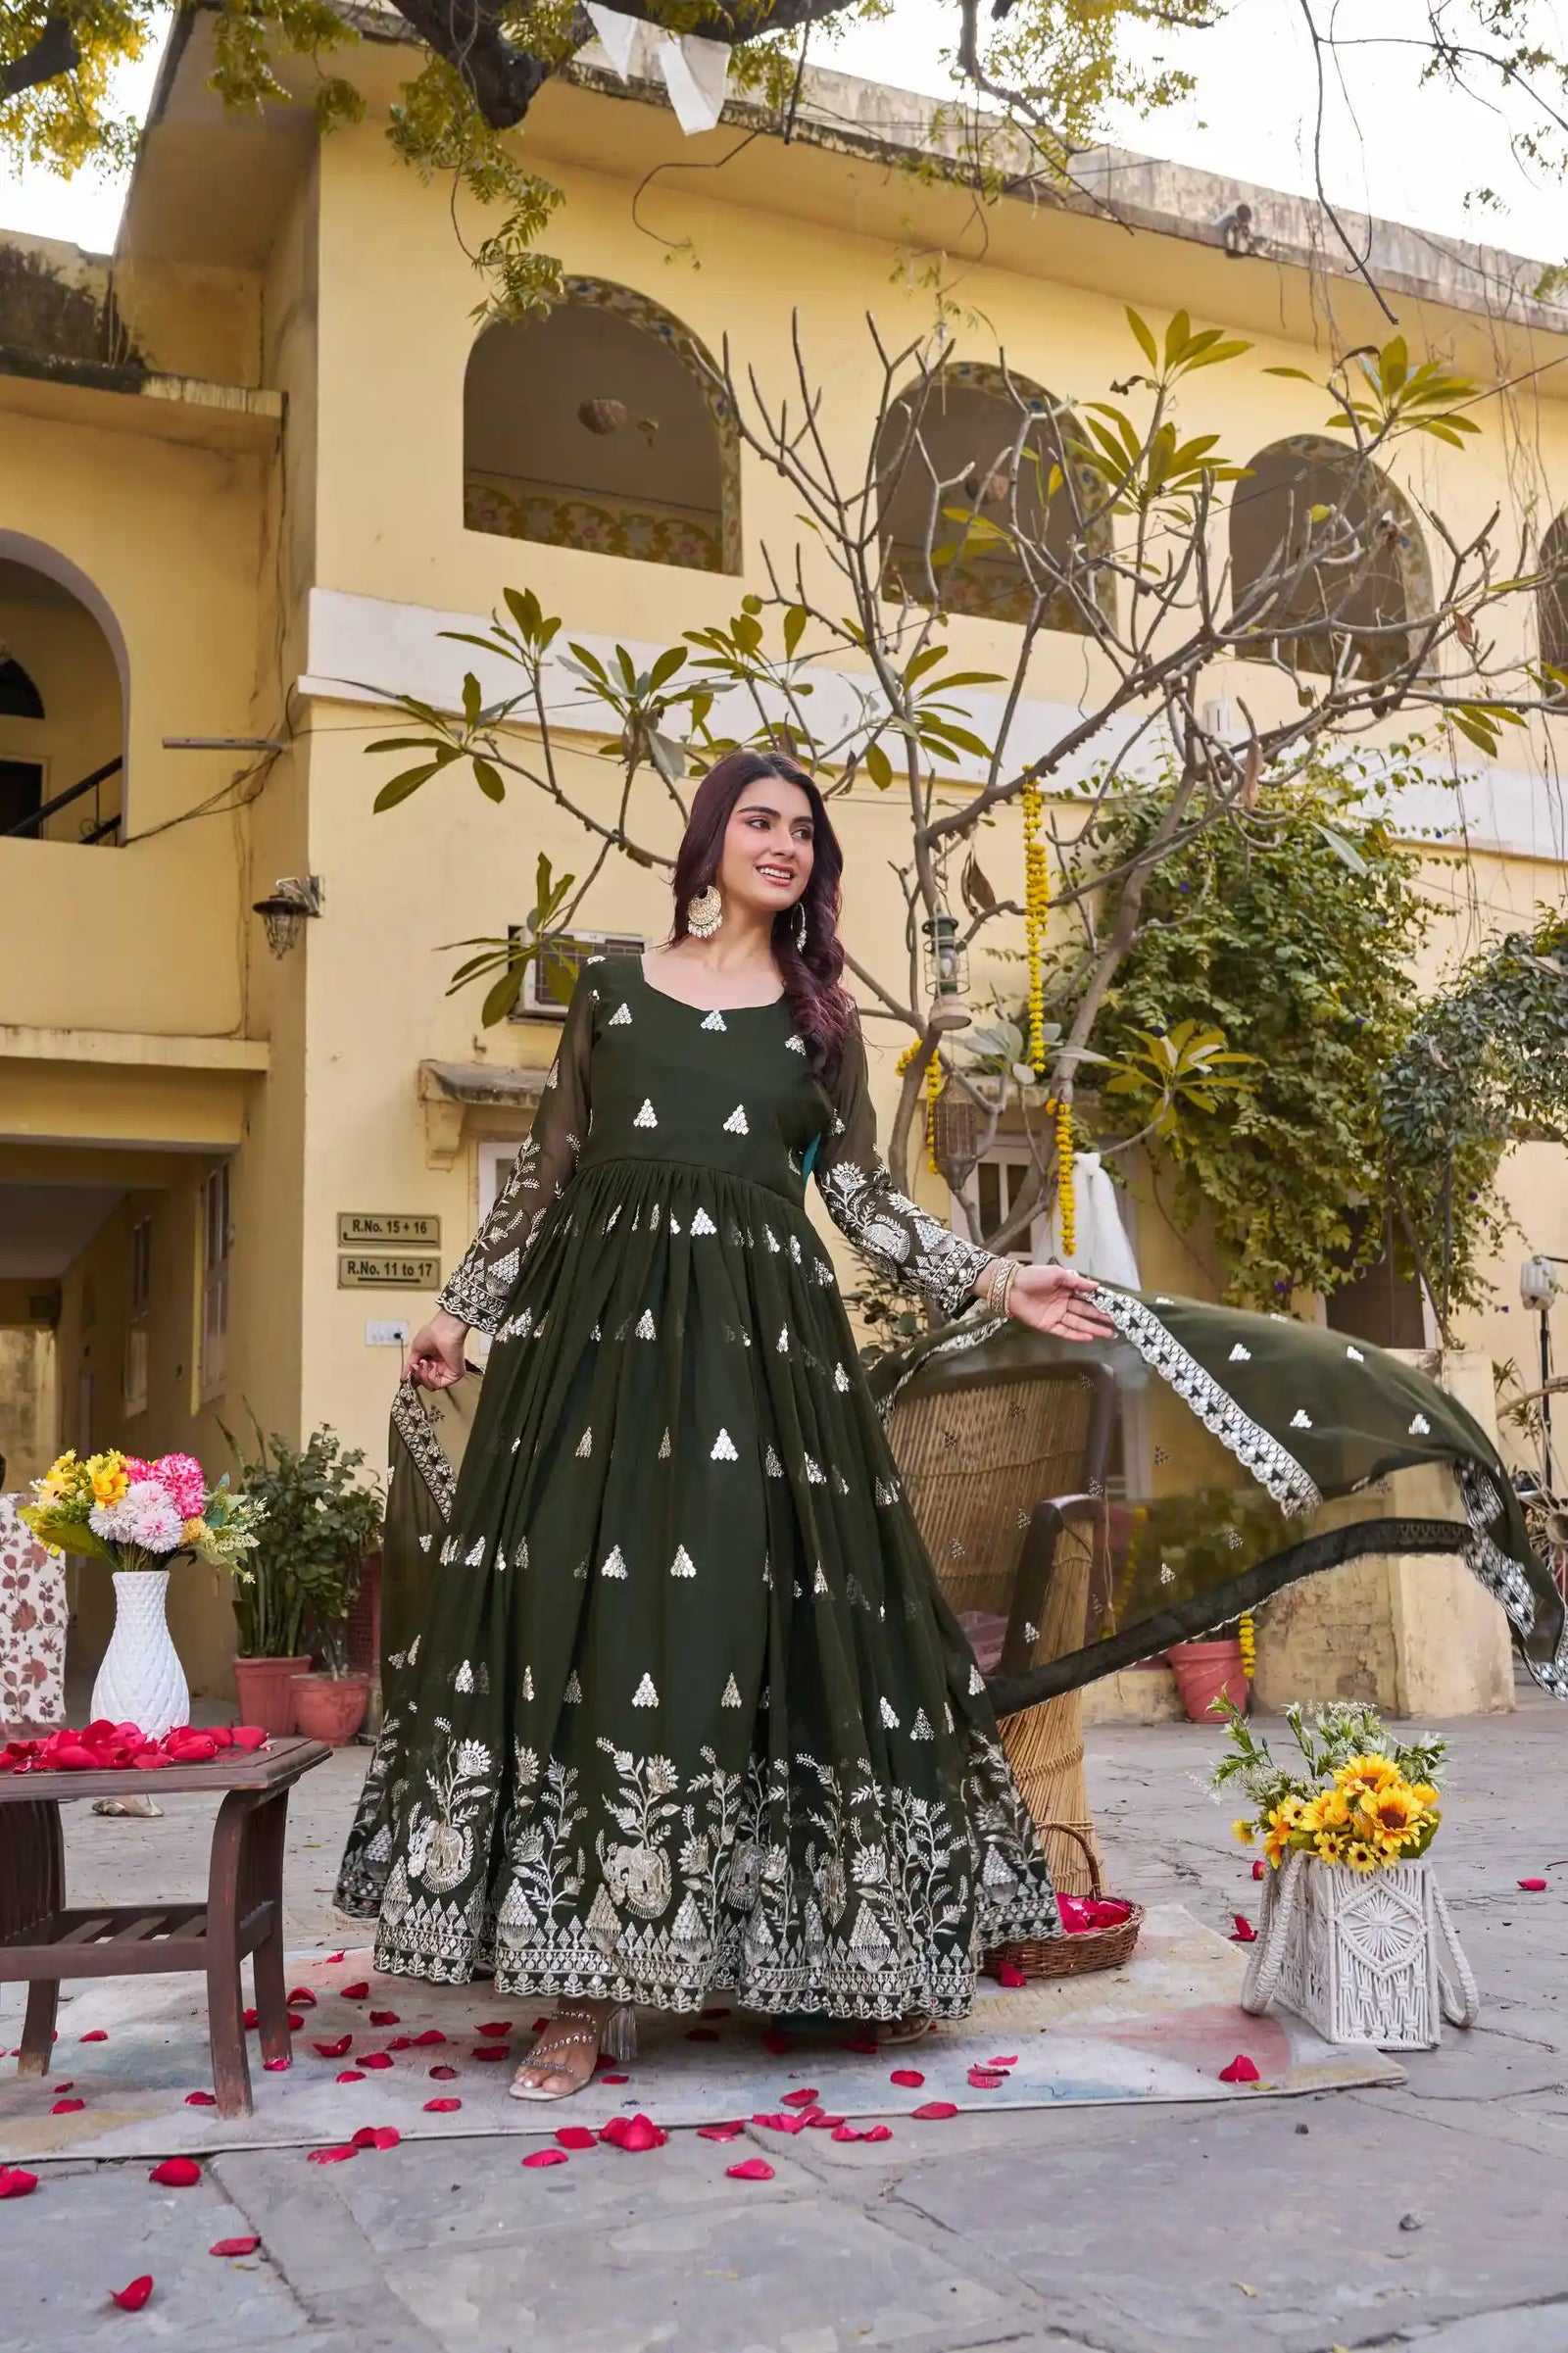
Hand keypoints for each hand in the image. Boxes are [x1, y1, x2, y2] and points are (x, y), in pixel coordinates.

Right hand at [405, 1311, 469, 1388]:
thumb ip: (410, 1366)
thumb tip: (404, 1377)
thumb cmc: (433, 1334)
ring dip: (424, 1375)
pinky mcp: (455, 1375)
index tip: (410, 1370)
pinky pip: (439, 1384)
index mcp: (433, 1360)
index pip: (423, 1376)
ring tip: (425, 1362)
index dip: (415, 1375)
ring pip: (432, 1385)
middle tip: (417, 1365)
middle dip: (418, 1375)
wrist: (443, 1330)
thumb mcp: (416, 1350)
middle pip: (426, 1383)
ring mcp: (448, 1371)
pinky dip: (432, 1376)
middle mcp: (441, 1366)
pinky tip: (433, 1365)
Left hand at [1001, 1263, 1117, 1341]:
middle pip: (1086, 1312)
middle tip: (1117, 1323)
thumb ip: (1077, 1282)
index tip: (1115, 1307)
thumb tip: (1096, 1286)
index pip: (1087, 1297)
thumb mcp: (1057, 1274)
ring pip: (1078, 1323)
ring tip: (1109, 1333)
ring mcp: (1056, 1315)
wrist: (1010, 1287)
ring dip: (1094, 1328)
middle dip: (1101, 1317)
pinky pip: (1065, 1331)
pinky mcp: (1048, 1325)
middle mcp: (1063, 1303)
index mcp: (1066, 1289)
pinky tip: (1090, 1337)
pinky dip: (1077, 1335)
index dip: (1101, 1302)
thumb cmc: (1033, 1277)